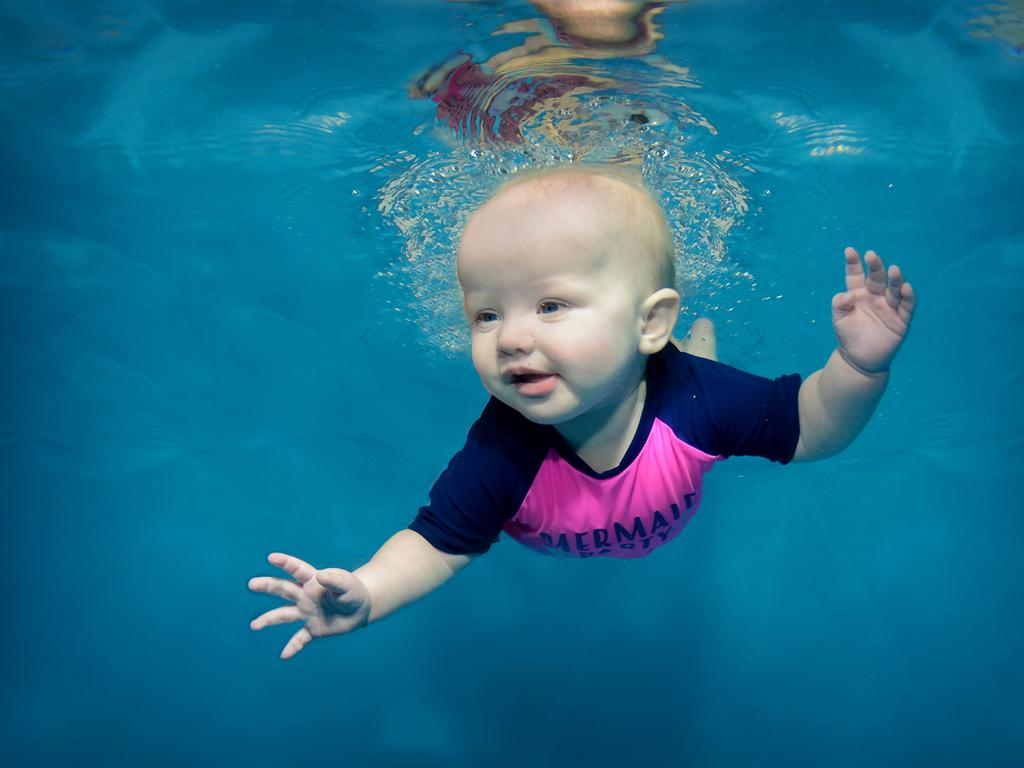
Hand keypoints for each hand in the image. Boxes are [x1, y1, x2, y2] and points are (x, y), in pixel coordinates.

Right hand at [248, 552, 370, 658]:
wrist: (360, 609)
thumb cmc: (353, 591)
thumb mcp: (347, 585)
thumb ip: (335, 580)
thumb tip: (321, 576)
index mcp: (313, 581)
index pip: (297, 570)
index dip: (285, 562)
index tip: (272, 557)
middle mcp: (305, 596)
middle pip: (283, 589)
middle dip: (267, 586)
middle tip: (251, 584)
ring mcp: (307, 613)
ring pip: (284, 615)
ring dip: (269, 619)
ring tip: (254, 625)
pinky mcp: (313, 629)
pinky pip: (300, 639)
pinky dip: (293, 647)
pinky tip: (284, 655)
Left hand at [831, 247, 915, 374]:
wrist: (859, 359)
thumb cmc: (847, 335)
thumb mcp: (838, 319)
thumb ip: (839, 304)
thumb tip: (848, 295)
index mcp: (858, 293)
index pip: (856, 275)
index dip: (854, 263)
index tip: (849, 251)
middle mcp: (875, 296)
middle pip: (877, 278)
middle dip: (875, 267)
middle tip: (872, 256)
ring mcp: (889, 307)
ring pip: (894, 289)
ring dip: (895, 279)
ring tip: (894, 270)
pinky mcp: (901, 319)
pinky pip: (906, 306)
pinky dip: (908, 297)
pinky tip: (906, 287)